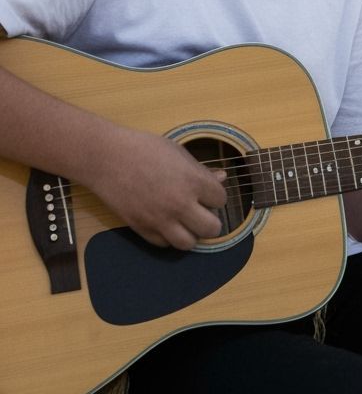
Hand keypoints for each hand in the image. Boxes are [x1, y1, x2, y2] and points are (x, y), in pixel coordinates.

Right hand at [86, 127, 226, 249]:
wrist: (108, 158)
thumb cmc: (145, 148)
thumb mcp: (179, 152)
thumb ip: (201, 170)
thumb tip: (221, 178)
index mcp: (194, 181)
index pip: (221, 200)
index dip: (216, 197)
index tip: (208, 193)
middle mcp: (181, 204)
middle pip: (211, 229)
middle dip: (211, 221)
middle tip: (203, 213)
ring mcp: (160, 220)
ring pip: (188, 244)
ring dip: (191, 235)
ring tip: (186, 223)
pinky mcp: (141, 229)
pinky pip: (163, 244)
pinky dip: (168, 237)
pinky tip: (166, 224)